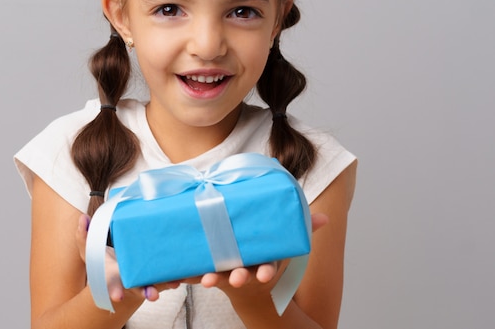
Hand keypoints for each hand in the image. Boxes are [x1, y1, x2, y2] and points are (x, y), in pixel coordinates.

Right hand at [76, 214, 180, 303]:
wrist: (125, 268)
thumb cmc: (108, 261)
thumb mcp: (91, 250)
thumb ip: (84, 237)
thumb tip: (82, 219)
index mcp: (115, 277)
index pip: (113, 287)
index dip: (114, 291)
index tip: (116, 297)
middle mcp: (134, 282)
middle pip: (140, 289)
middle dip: (146, 292)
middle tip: (151, 295)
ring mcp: (150, 278)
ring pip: (160, 284)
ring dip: (168, 284)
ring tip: (175, 282)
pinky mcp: (164, 272)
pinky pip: (175, 274)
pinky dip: (182, 274)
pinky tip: (192, 269)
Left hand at [197, 212, 329, 291]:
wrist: (247, 282)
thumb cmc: (266, 253)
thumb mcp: (285, 244)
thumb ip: (303, 228)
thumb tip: (325, 218)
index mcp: (262, 262)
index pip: (267, 268)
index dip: (266, 271)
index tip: (263, 275)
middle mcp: (244, 269)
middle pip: (242, 275)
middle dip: (239, 277)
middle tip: (235, 279)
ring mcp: (225, 272)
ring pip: (218, 277)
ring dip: (211, 278)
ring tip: (205, 279)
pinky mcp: (207, 270)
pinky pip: (196, 275)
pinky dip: (187, 275)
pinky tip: (177, 274)